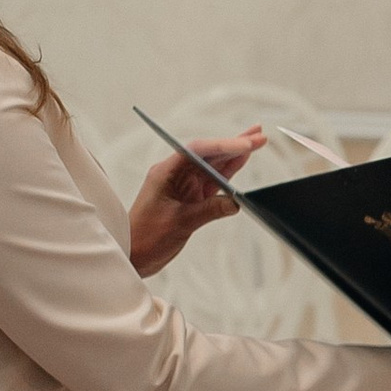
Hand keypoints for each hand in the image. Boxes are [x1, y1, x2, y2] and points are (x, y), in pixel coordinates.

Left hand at [129, 128, 258, 278]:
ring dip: (235, 155)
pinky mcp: (190, 198)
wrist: (132, 255)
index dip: (223, 146)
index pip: (197, 151)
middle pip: (208, 154)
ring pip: (214, 165)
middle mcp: (175, 174)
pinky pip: (214, 182)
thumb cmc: (144, 237)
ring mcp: (184, 185)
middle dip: (234, 144)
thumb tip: (235, 202)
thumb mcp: (180, 223)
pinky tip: (242, 163)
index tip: (245, 145)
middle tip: (258, 135)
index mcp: (166, 172)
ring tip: (256, 141)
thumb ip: (209, 210)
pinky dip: (229, 174)